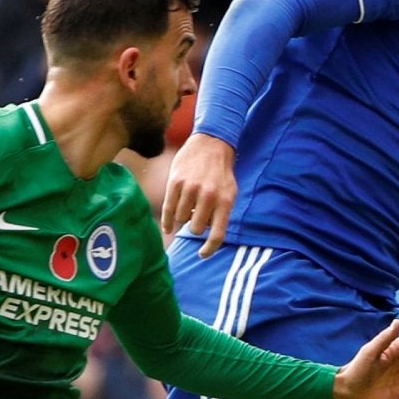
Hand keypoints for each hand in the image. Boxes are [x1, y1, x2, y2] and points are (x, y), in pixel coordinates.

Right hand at [162, 131, 237, 255]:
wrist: (211, 144)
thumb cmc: (221, 173)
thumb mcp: (230, 193)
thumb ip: (221, 214)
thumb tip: (209, 237)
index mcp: (225, 201)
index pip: (217, 234)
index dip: (209, 249)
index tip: (202, 254)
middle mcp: (208, 196)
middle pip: (196, 228)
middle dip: (195, 227)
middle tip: (196, 218)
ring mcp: (190, 189)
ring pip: (181, 219)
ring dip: (184, 218)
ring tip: (189, 208)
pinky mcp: (175, 182)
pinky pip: (168, 209)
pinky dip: (168, 221)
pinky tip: (168, 228)